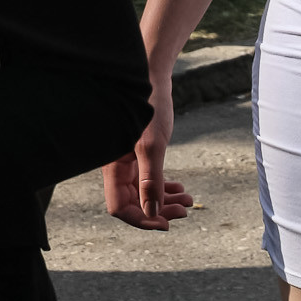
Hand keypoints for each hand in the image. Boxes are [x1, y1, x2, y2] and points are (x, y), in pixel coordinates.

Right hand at [102, 77, 192, 229]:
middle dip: (159, 210)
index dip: (142, 220)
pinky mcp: (136, 151)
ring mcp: (126, 159)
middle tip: (185, 211)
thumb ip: (150, 181)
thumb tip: (153, 212)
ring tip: (187, 200)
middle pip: (133, 202)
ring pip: (142, 191)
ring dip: (164, 199)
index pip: (120, 208)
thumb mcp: (153, 146)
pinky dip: (163, 185)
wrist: (150, 77)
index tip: (167, 223)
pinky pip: (146, 178)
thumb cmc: (149, 107)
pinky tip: (179, 188)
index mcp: (113, 167)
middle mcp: (116, 166)